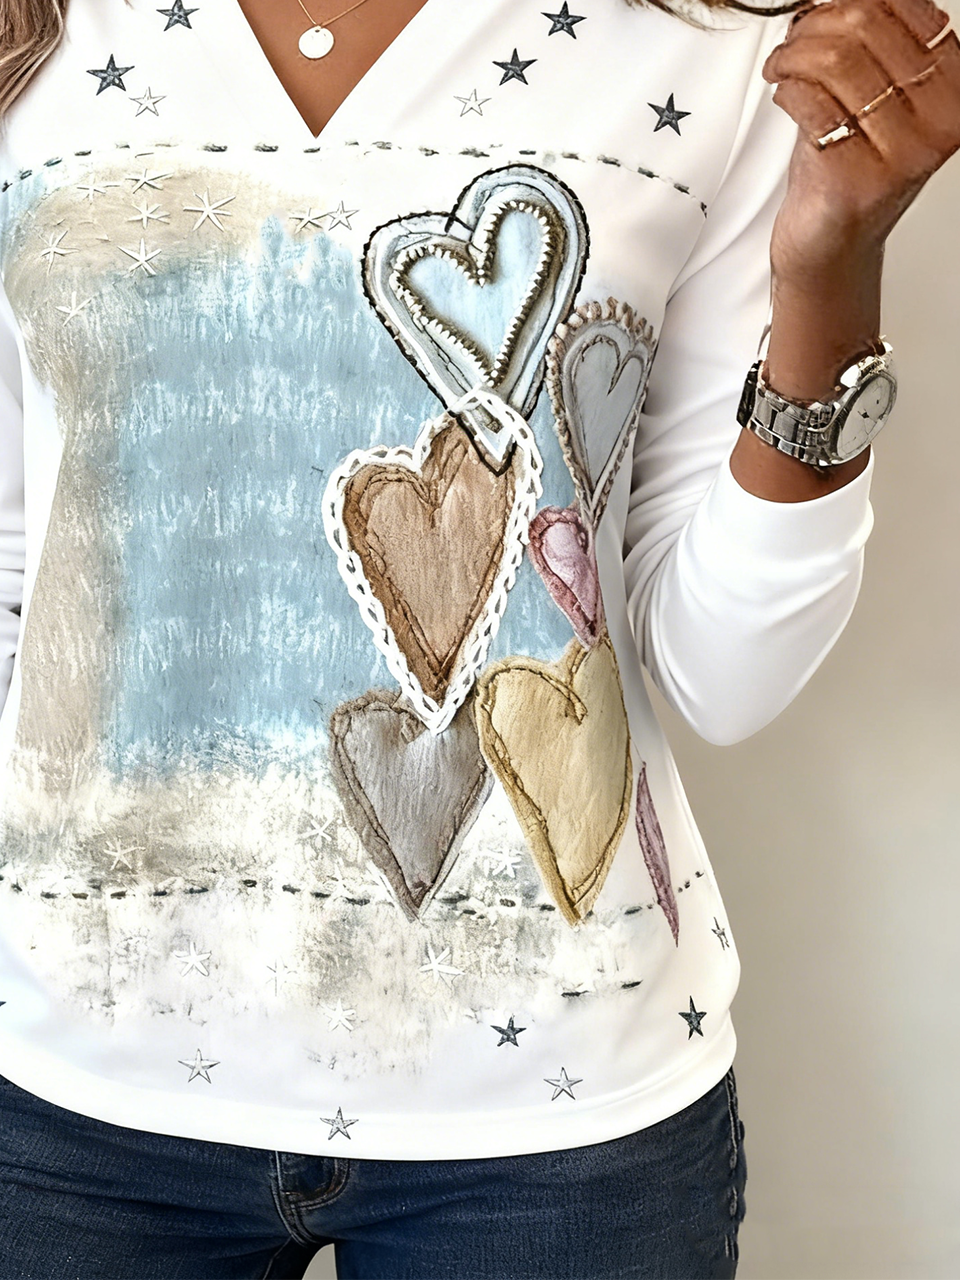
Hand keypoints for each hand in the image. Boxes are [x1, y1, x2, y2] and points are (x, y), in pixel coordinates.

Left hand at [761, 0, 959, 277]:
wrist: (831, 243)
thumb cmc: (848, 164)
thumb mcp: (873, 93)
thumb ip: (868, 42)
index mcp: (954, 85)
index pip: (905, 5)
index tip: (822, 12)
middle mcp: (941, 118)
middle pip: (867, 26)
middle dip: (814, 25)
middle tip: (791, 43)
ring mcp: (904, 152)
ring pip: (836, 61)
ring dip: (792, 56)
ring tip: (780, 67)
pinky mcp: (860, 178)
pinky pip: (813, 104)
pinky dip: (787, 90)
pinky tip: (784, 95)